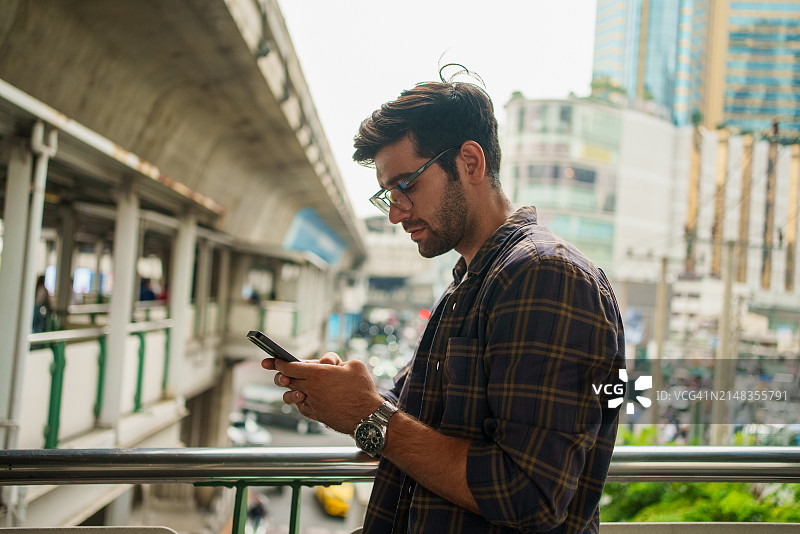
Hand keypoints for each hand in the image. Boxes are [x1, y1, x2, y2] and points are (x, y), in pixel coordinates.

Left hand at [261, 353, 383, 434]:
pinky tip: (306, 398)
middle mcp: (311, 389)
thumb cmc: (363, 390)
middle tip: (278, 373)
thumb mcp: (354, 365)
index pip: (289, 366)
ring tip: (293, 386)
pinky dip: (301, 401)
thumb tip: (327, 362)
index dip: (279, 362)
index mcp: (318, 373)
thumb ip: (336, 360)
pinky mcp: (315, 416)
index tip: (273, 360)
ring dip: (289, 390)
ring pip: (291, 395)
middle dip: (281, 375)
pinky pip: (301, 407)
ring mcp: (312, 404)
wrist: (368, 418)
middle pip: (287, 380)